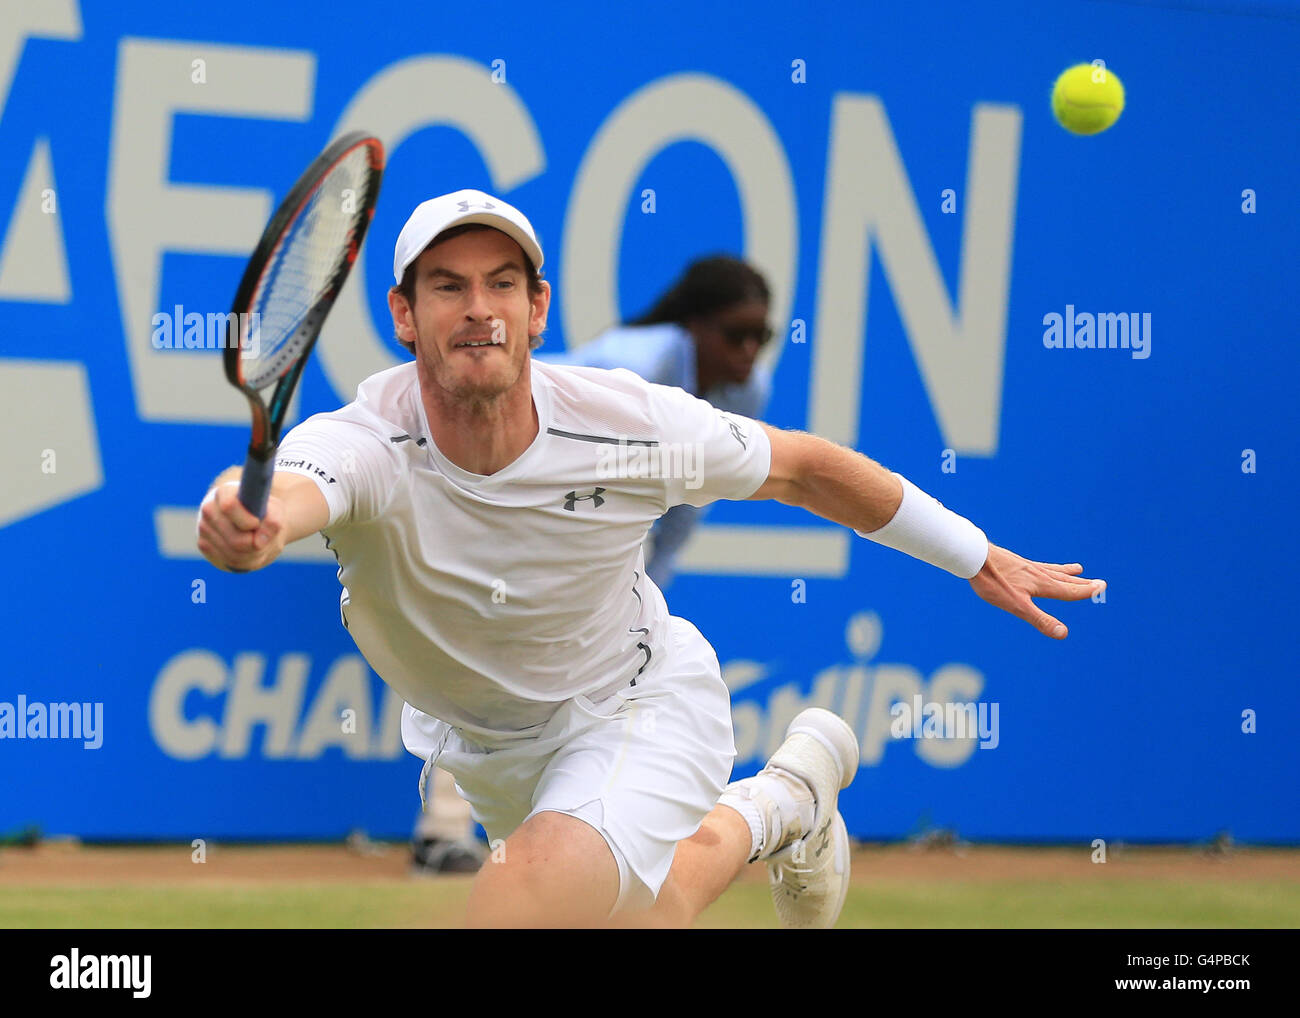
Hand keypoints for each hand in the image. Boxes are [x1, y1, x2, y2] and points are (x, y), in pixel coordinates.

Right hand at [196, 482, 287, 572]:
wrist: (251, 522)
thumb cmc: (263, 513)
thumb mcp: (274, 511)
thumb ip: (273, 520)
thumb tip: (259, 540)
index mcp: (225, 492)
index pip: (229, 506)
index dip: (246, 520)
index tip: (256, 524)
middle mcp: (209, 509)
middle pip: (235, 539)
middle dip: (255, 543)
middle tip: (264, 538)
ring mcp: (203, 528)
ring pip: (233, 554)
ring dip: (254, 554)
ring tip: (260, 543)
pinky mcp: (204, 545)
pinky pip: (229, 561)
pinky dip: (246, 560)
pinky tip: (250, 551)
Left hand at [968, 543, 1103, 638]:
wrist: (975, 557)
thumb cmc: (995, 582)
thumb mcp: (1018, 606)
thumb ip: (1040, 619)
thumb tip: (1064, 633)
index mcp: (1042, 584)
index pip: (1069, 590)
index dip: (1085, 591)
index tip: (1102, 588)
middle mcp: (1038, 573)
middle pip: (1065, 580)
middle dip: (1082, 583)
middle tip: (1099, 583)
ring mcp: (1026, 566)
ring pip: (1052, 570)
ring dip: (1067, 572)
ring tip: (1078, 569)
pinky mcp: (1014, 562)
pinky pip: (1037, 565)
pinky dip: (1047, 567)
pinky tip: (1038, 566)